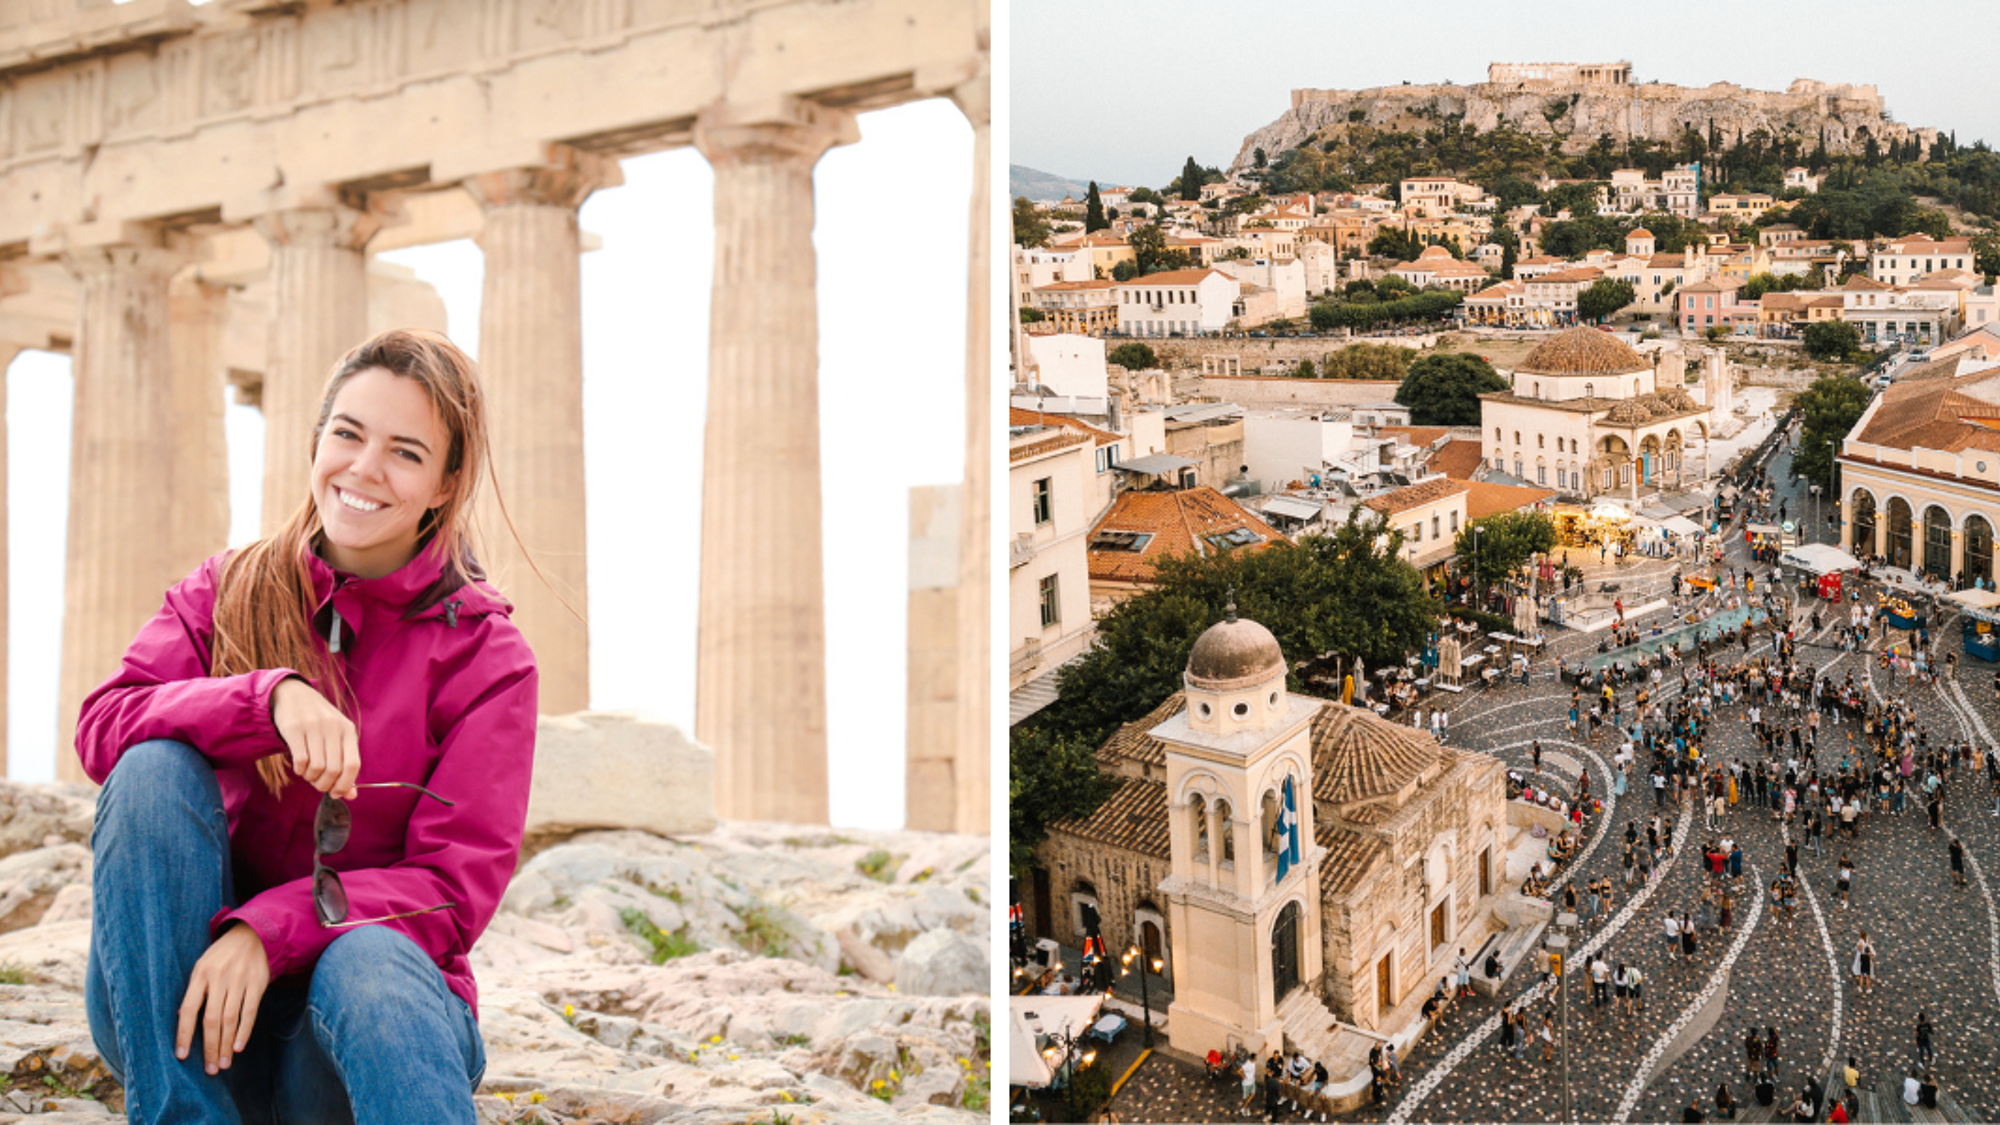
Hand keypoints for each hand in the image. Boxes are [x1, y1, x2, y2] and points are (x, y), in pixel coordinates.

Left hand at [177, 923, 269, 1074]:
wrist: (254, 934)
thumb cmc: (222, 955)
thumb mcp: (203, 966)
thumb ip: (195, 991)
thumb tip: (183, 1021)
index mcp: (200, 974)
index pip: (189, 1009)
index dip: (184, 1034)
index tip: (182, 1056)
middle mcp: (220, 978)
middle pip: (212, 1019)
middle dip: (210, 1047)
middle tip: (210, 1069)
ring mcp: (240, 980)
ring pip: (231, 1019)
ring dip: (226, 1045)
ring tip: (223, 1064)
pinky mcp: (258, 983)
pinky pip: (250, 1011)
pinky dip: (244, 1031)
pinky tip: (238, 1047)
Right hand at [271, 678, 358, 797]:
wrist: (294, 694)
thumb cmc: (319, 723)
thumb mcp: (336, 738)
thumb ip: (345, 765)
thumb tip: (351, 795)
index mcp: (348, 730)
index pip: (353, 765)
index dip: (345, 784)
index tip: (336, 793)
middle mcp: (333, 727)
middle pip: (334, 770)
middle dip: (325, 785)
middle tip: (318, 784)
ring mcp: (314, 726)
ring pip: (317, 767)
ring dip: (311, 778)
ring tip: (308, 773)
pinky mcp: (294, 728)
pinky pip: (300, 760)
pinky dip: (300, 770)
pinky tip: (299, 767)